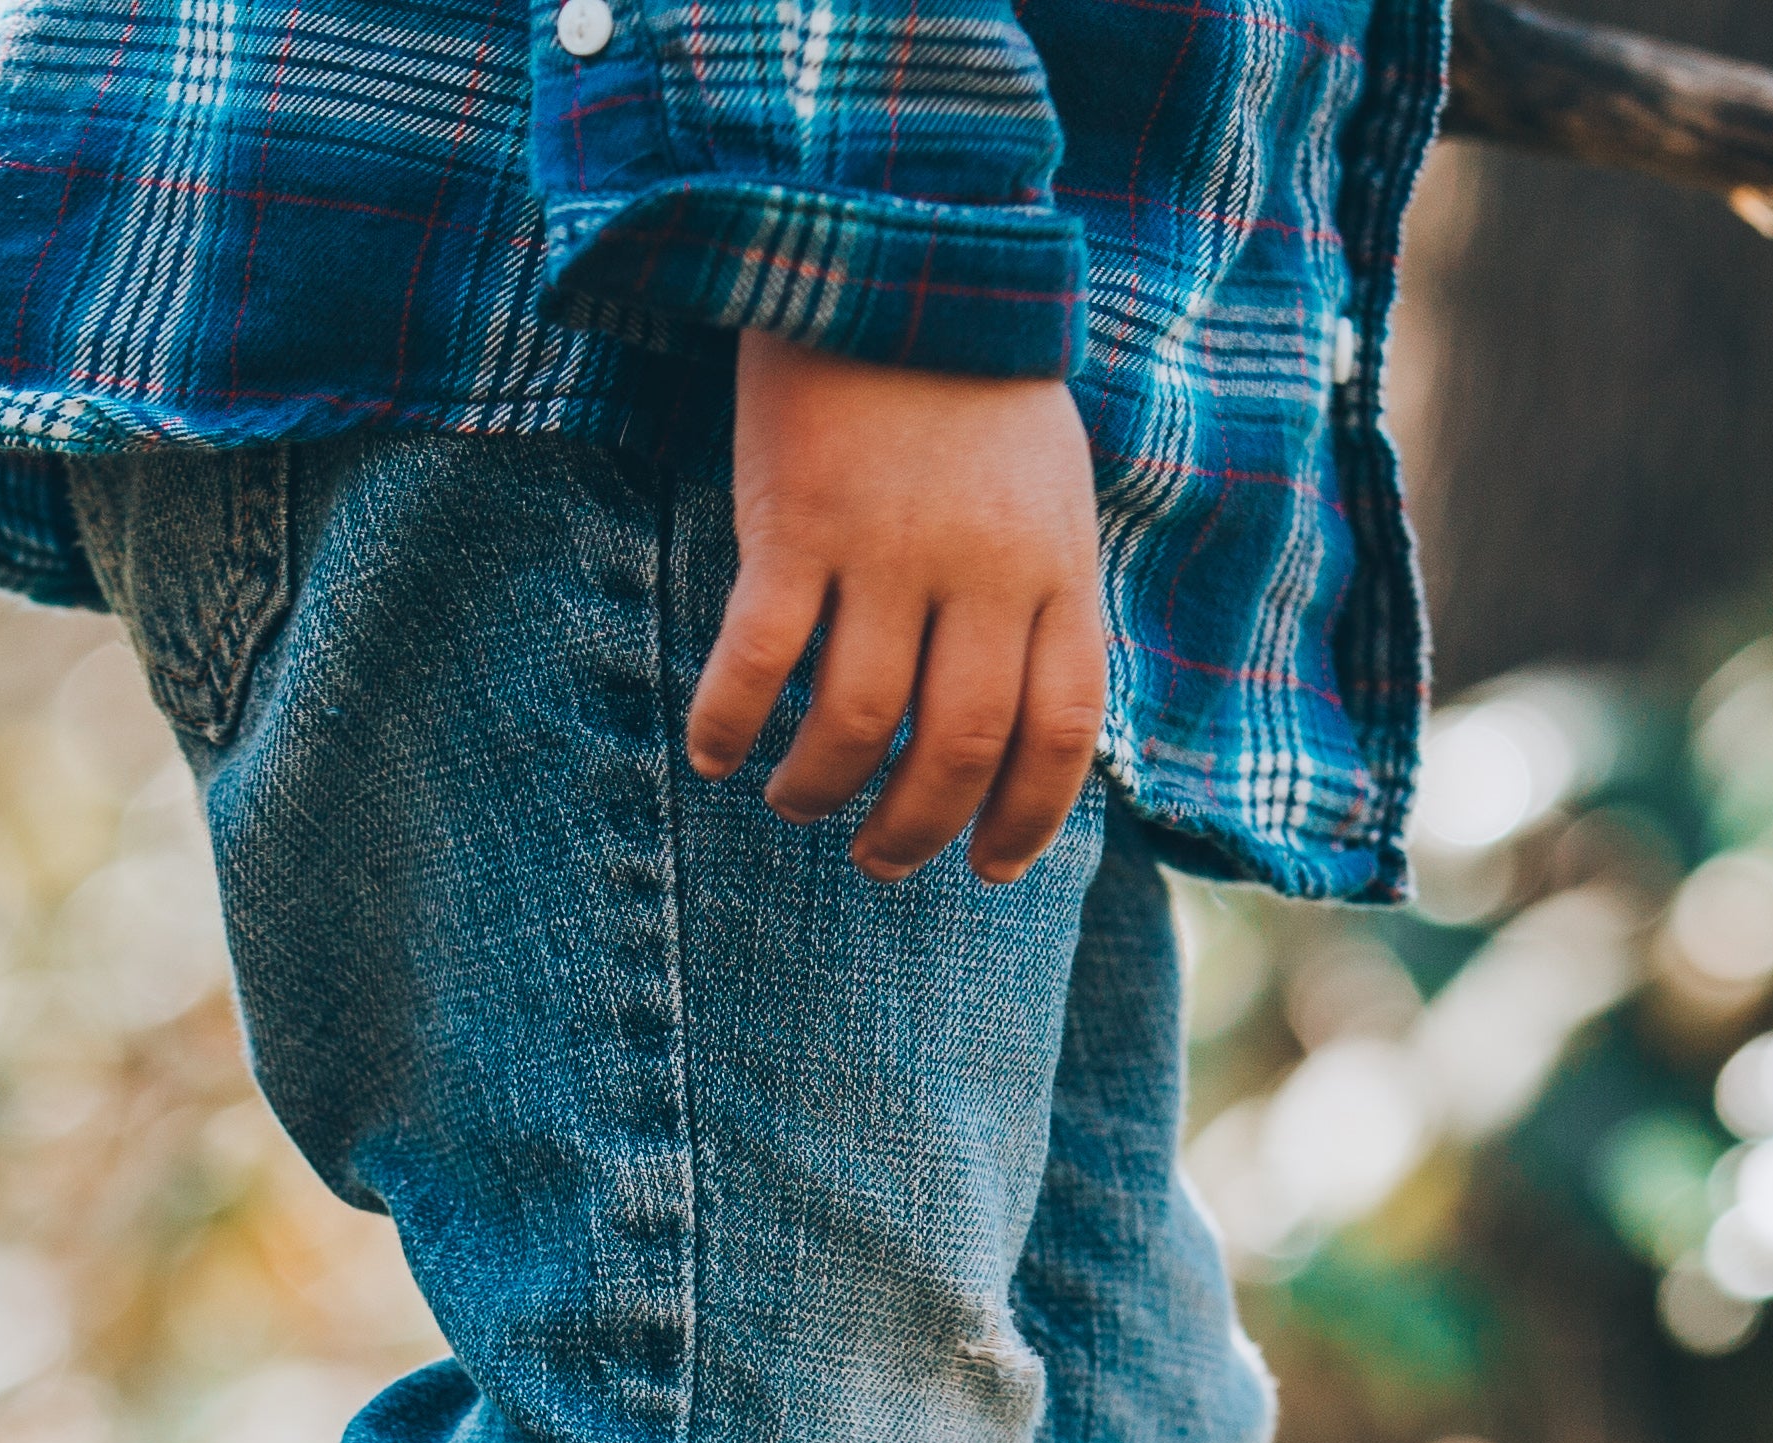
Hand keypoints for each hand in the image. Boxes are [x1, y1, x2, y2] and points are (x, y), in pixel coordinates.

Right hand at [686, 329, 1109, 885]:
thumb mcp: (1046, 487)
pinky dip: (730, 722)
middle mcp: (982, 567)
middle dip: (915, 828)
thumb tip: (1013, 724)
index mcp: (1056, 562)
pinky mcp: (797, 521)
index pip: (1061, 728)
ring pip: (858, 721)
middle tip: (877, 859)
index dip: (1029, 816)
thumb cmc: (971, 381)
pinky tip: (712, 750)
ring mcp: (889, 546)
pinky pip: (759, 659)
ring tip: (792, 802)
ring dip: (819, 788)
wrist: (895, 244)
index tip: (990, 867)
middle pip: (959, 745)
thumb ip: (1038, 595)